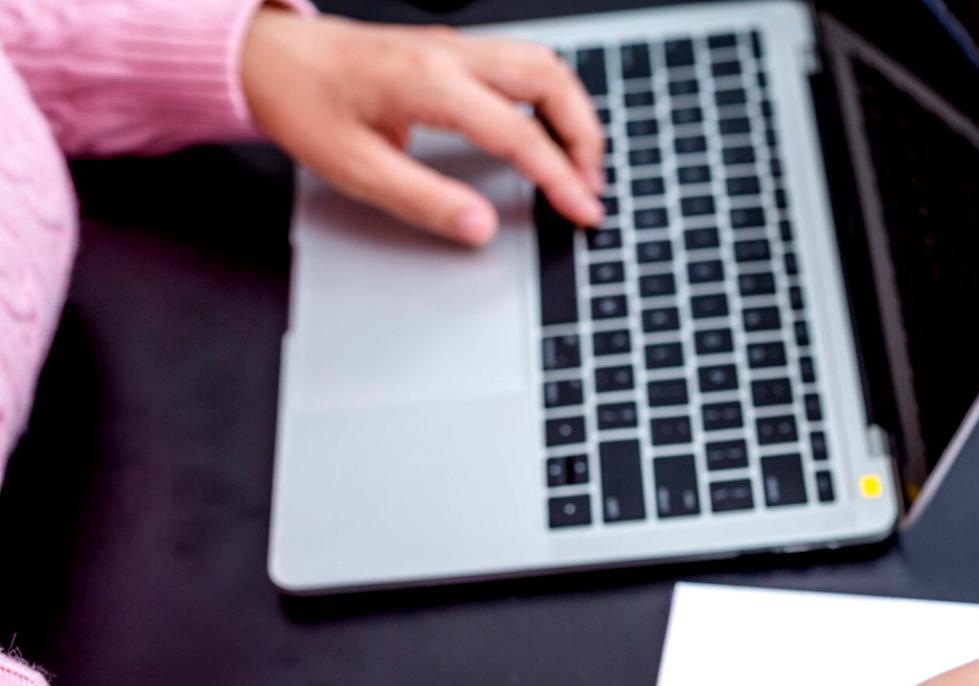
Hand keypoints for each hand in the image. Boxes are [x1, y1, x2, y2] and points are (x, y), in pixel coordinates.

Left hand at [240, 6, 604, 245]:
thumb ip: (425, 201)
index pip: (519, 133)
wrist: (269, 57)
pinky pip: (522, 63)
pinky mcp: (453, 51)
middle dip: (585, 136)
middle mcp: (451, 54)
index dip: (559, 178)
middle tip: (591, 187)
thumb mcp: (356, 169)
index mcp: (430, 82)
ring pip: (543, 64)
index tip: (583, 211)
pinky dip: (550, 98)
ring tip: (578, 164)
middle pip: (551, 80)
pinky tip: (548, 132)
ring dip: (573, 112)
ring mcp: (455, 47)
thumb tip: (480, 227)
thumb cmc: (303, 104)